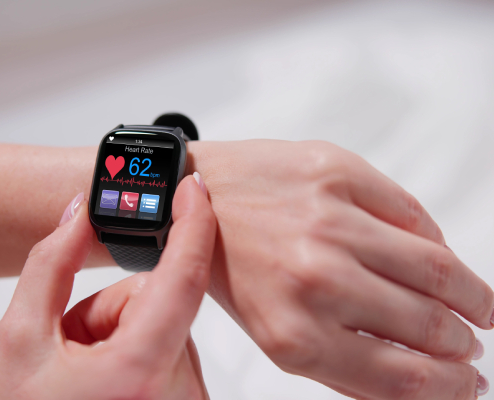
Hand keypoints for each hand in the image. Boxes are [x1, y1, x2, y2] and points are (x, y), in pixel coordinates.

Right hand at [0, 176, 214, 399]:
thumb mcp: (20, 341)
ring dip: (122, 331)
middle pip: (157, 301)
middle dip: (113, 307)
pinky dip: (138, 351)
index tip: (193, 187)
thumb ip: (51, 265)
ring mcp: (190, 399)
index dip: (193, 223)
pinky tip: (108, 379)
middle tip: (75, 343)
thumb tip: (79, 214)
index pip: (183, 277)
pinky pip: (170, 347)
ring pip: (161, 322)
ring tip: (87, 370)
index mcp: (141, 370)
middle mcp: (180, 390)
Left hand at [188, 140, 491, 398]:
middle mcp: (316, 279)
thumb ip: (341, 363)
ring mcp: (330, 221)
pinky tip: (437, 256)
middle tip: (468, 344)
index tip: (465, 384)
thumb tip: (414, 381)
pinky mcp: (338, 173)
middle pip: (428, 325)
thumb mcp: (274, 332)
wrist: (195, 194)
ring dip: (469, 294)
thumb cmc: (229, 264)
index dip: (448, 388)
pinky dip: (435, 240)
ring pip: (435, 267)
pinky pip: (412, 212)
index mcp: (295, 333)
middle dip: (460, 343)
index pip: (403, 379)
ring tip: (475, 305)